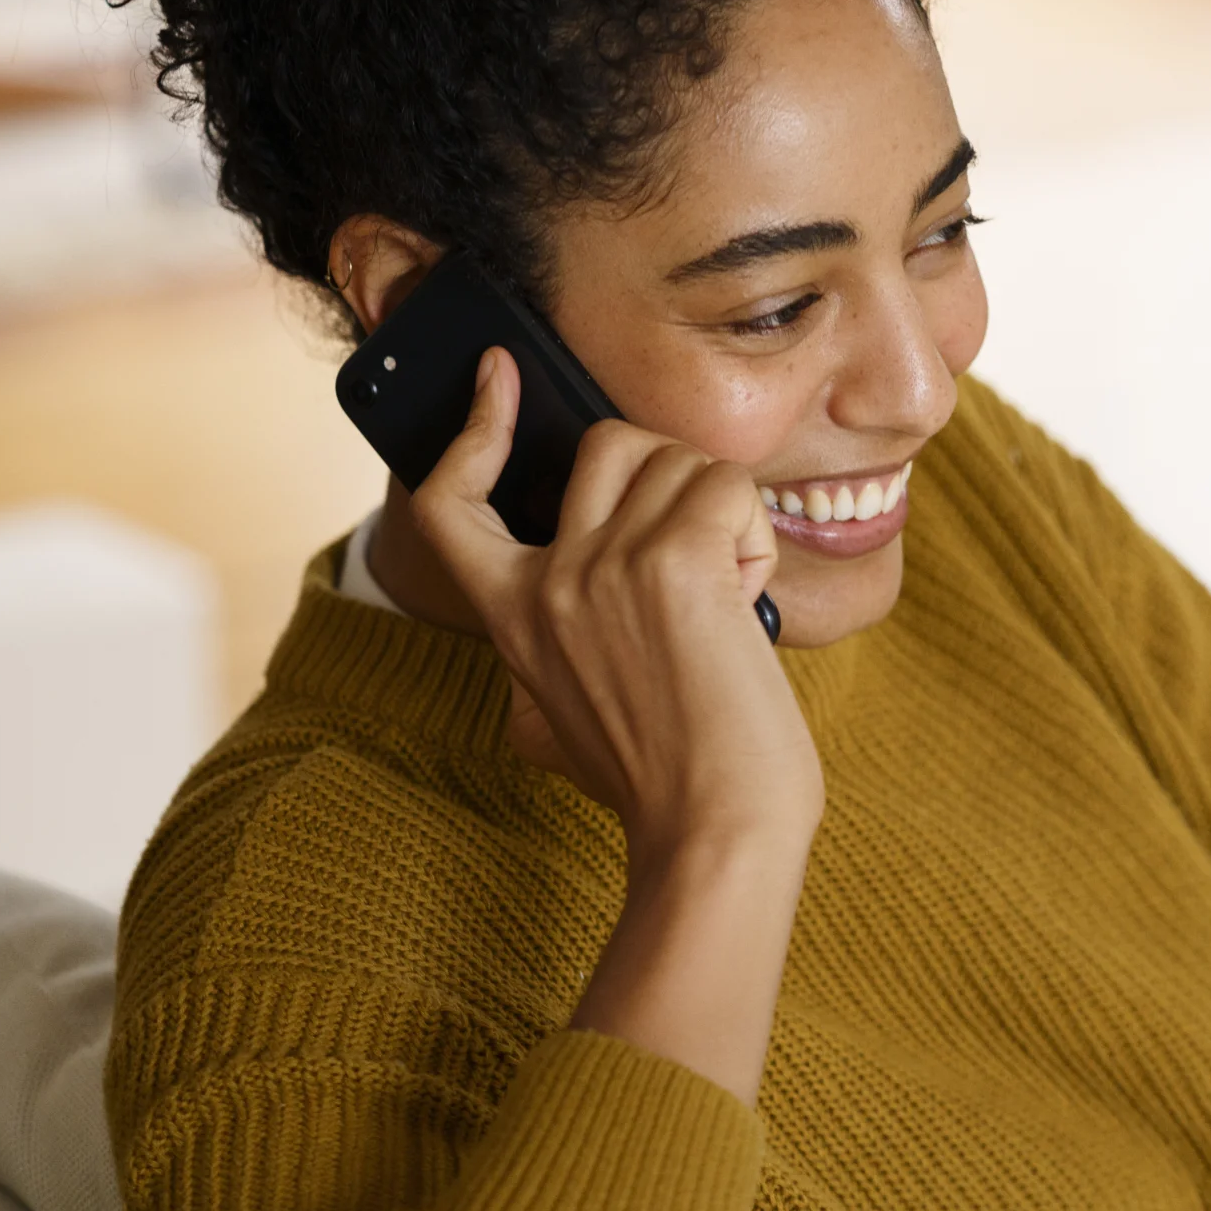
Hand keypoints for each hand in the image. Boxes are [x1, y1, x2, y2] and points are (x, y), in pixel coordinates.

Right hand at [412, 347, 822, 858]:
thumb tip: (577, 608)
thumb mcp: (571, 710)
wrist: (715, 834)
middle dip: (672, 478)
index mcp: (514, 615)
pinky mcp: (675, 562)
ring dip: (725, 515)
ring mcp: (604, 567)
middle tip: (703, 562)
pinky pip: (730, 488)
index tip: (500, 376)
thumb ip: (564, 643)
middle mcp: (547, 580)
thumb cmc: (670, 782)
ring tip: (727, 600)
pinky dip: (757, 536)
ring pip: (680, 459)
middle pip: (608, 444)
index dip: (474, 429)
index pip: (452, 501)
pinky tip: (748, 605)